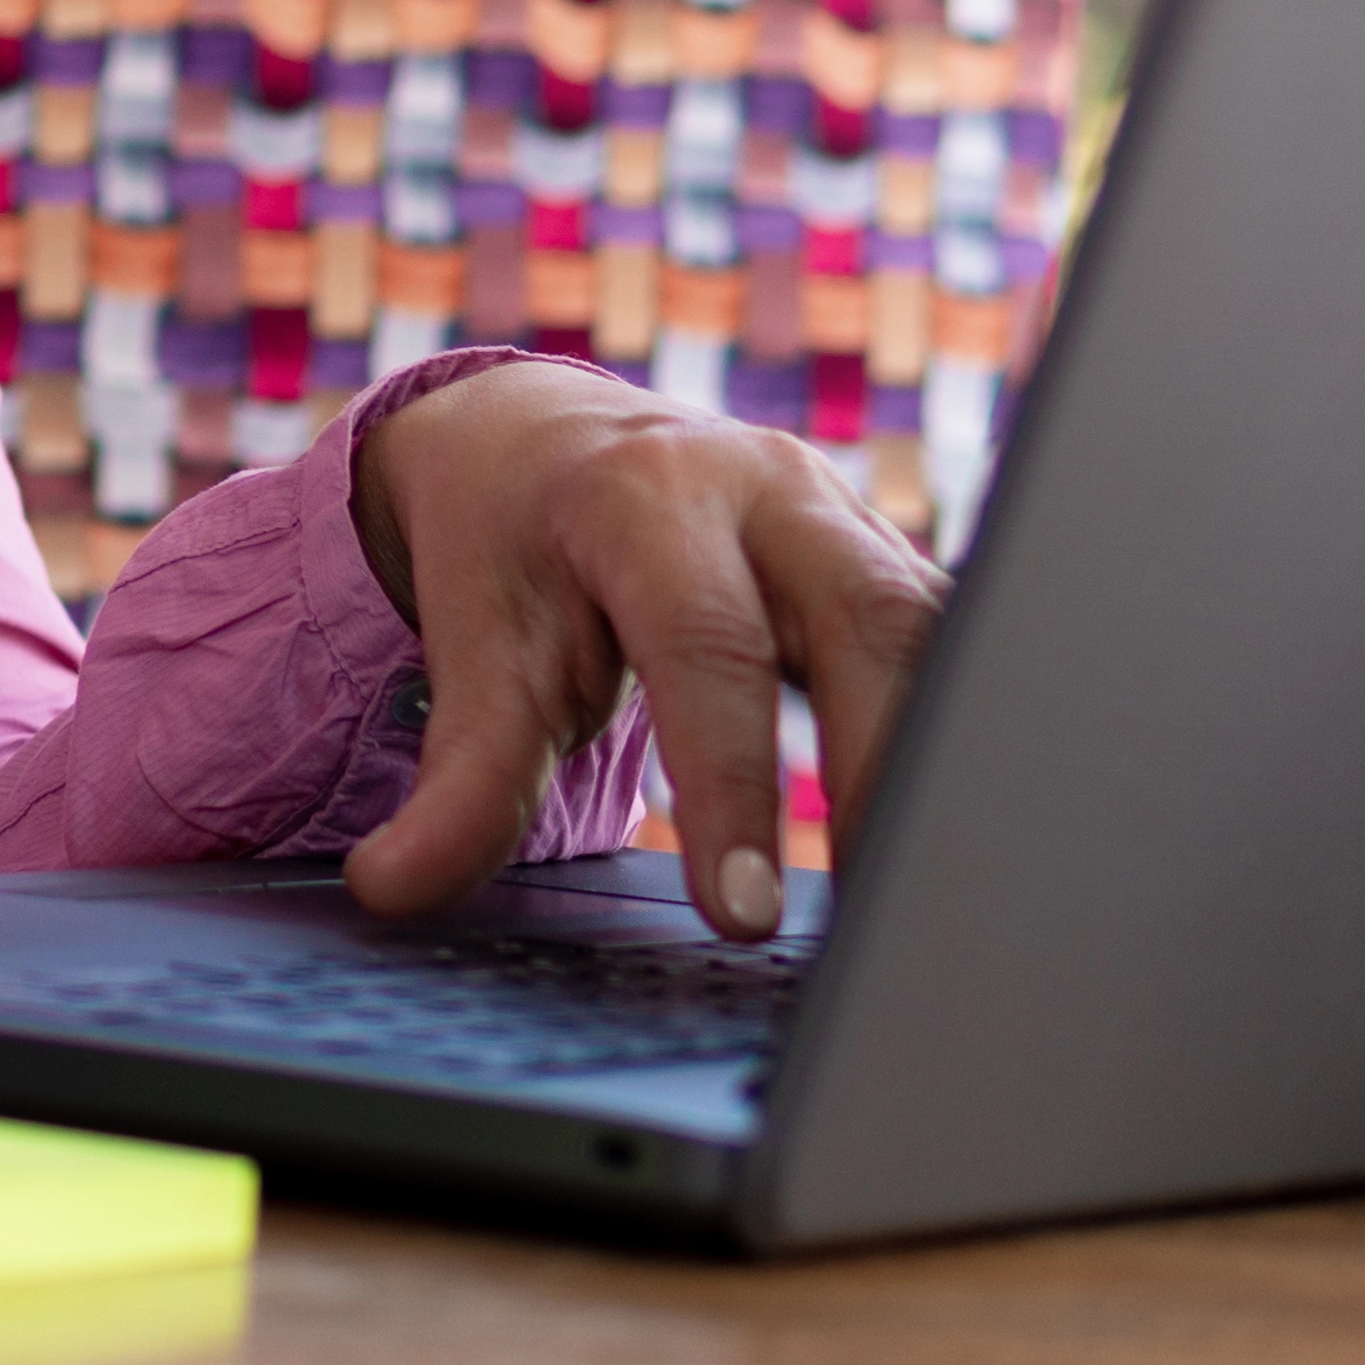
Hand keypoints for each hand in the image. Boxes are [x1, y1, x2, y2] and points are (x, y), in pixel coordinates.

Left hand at [339, 358, 946, 941]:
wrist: (539, 441)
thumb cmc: (513, 552)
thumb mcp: (477, 648)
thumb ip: (458, 778)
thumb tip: (390, 889)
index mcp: (647, 494)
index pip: (708, 644)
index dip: (733, 783)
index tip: (746, 916)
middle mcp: (766, 487)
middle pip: (867, 622)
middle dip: (886, 773)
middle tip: (883, 923)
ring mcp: (846, 516)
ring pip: (941, 627)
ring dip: (954, 760)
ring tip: (944, 901)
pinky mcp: (892, 563)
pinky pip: (958, 645)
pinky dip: (970, 738)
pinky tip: (974, 839)